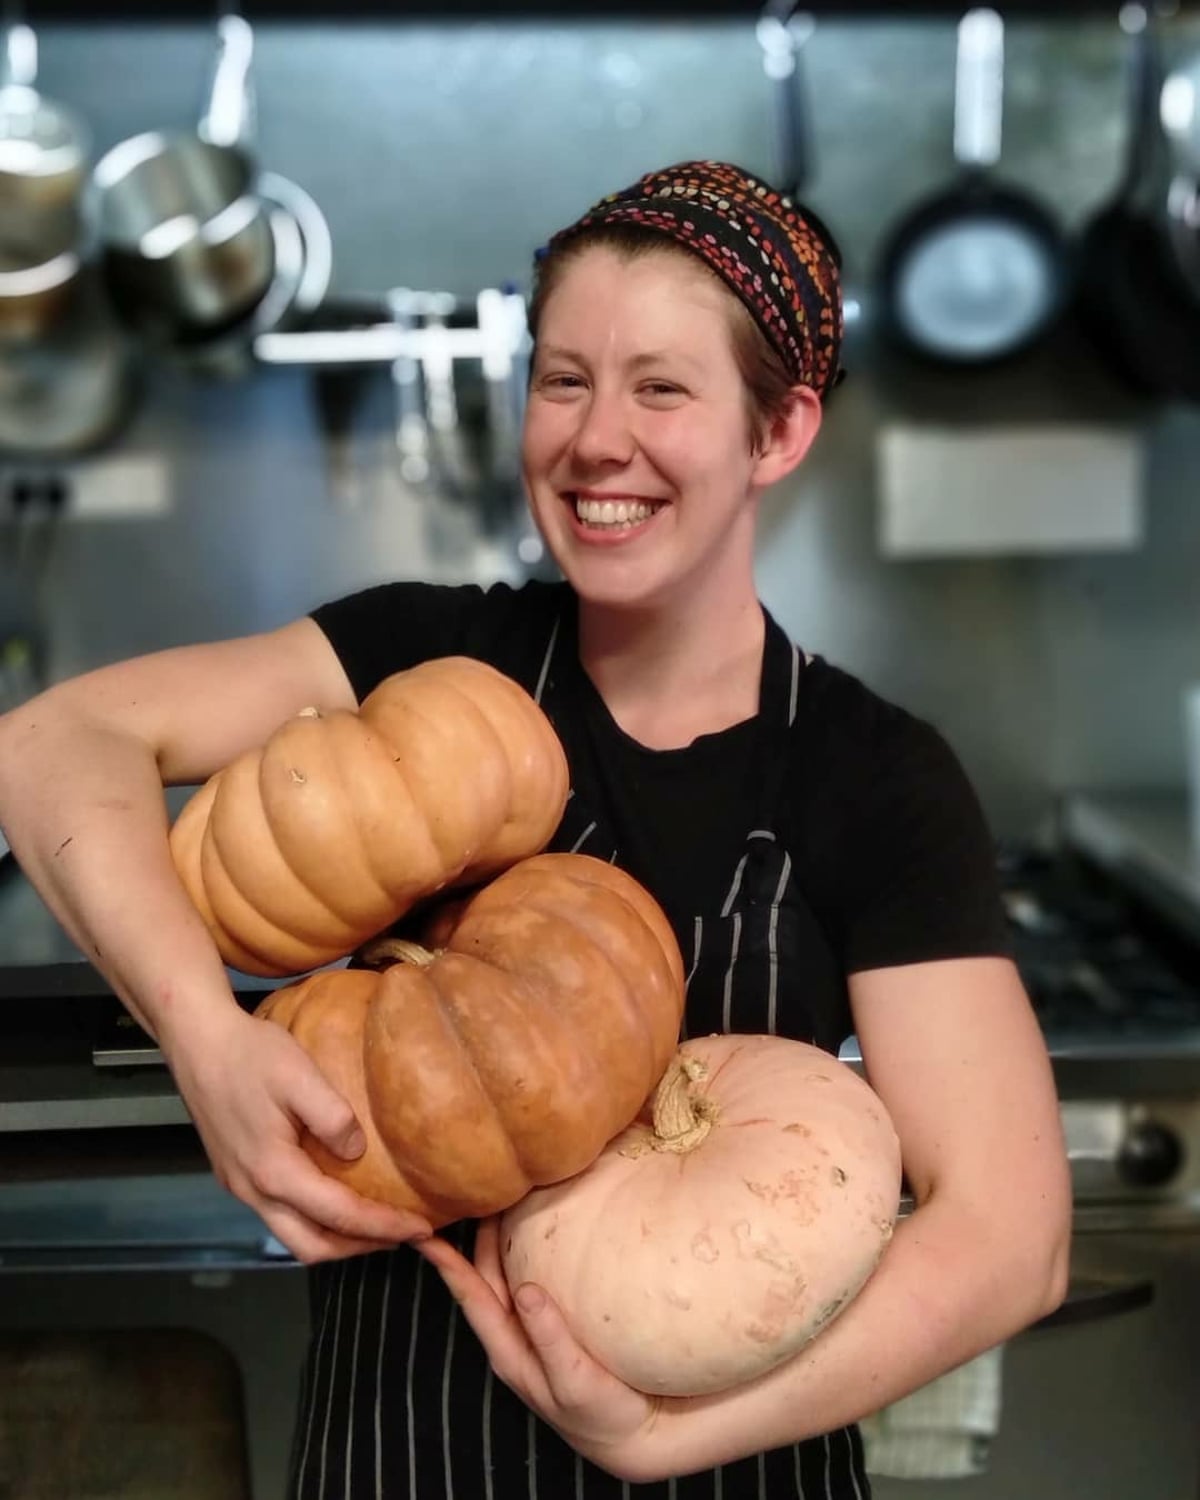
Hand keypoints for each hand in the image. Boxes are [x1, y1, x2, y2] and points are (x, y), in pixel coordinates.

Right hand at [162, 1001, 430, 1262]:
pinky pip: (280, 1217)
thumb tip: (357, 1154)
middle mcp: (254, 1191)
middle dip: (360, 1248)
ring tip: (375, 1225)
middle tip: (402, 1235)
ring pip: (293, 1236)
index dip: (384, 1226)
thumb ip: (333, 1118)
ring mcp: (240, 1187)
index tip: (422, 1229)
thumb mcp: (299, 1076)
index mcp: (274, 1171)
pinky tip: (336, 1199)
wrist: (198, 1043)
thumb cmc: (250, 1055)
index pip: (340, 1215)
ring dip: (336, 1239)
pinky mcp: (235, 1176)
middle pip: (313, 1246)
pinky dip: (314, 1221)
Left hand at [419, 1217, 662, 1478]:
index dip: (446, 1264)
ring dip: (500, 1242)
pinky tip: (543, 1232)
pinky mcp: (557, 1327)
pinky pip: (534, 1280)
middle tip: (477, 1192)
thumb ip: (549, 1339)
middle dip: (475, 1237)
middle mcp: (514, 1336)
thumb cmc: (601, 1414)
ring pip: (507, 1277)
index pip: (470, 1296)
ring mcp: (534, 1331)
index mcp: (508, 1349)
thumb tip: (526, 1289)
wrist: (636, 1435)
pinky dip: (530, 1252)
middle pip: (485, 1277)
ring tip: (503, 1201)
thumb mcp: (574, 1381)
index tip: (424, 1231)